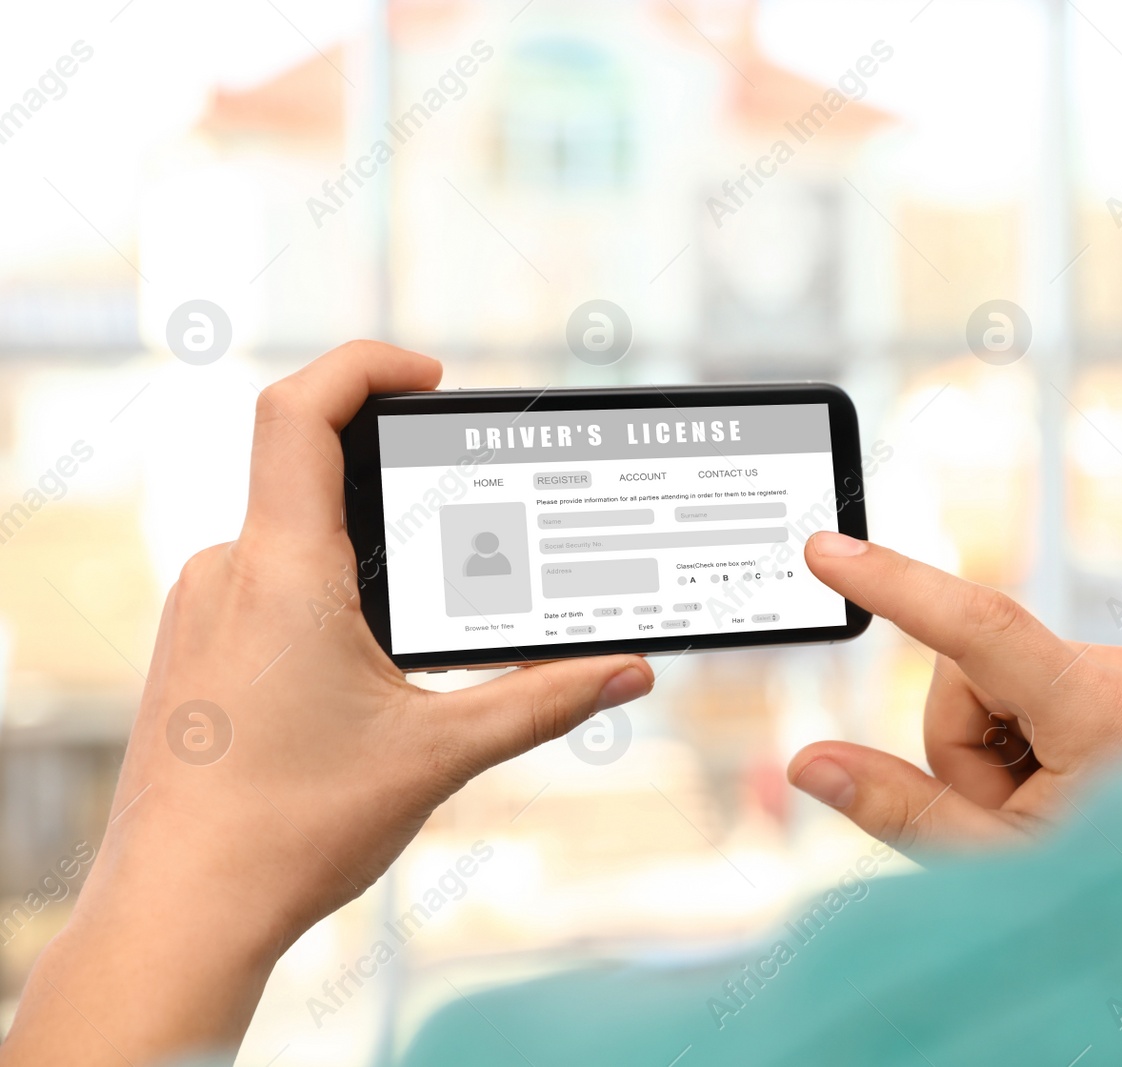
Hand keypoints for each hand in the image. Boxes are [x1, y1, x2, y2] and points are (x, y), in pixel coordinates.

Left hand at [1, 343, 654, 1065]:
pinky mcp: (195, 650)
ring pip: (291, 537)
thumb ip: (544, 698)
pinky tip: (364, 671)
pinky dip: (326, 595)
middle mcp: (228, 573)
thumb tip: (628, 670)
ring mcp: (201, 611)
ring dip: (364, 553)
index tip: (430, 376)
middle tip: (465, 526)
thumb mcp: (439, 754)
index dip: (366, 365)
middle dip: (396, 485)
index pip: (300, 411)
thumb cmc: (290, 831)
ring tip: (418, 630)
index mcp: (282, 572)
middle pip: (309, 469)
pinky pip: (264, 584)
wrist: (178, 913)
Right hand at [788, 531, 1121, 850]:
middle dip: (958, 745)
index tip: (829, 552)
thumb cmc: (1111, 892)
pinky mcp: (1113, 679)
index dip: (895, 585)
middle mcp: (1121, 672)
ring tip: (1039, 809)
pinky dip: (1014, 740)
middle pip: (965, 670)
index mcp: (1102, 714)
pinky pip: (1018, 685)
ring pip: (984, 680)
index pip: (979, 627)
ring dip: (986, 749)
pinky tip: (1055, 787)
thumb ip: (897, 806)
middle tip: (1007, 816)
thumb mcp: (994, 864)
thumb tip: (808, 764)